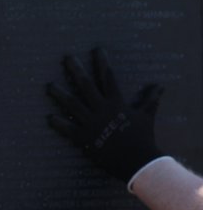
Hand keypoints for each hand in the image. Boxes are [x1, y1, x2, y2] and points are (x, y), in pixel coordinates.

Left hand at [46, 47, 164, 182]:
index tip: (96, 49)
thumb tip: (160, 86)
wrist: (138, 160)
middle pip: (86, 85)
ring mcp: (91, 123)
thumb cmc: (143, 137)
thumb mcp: (146, 115)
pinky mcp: (84, 138)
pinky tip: (48, 117)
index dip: (102, 62)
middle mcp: (102, 109)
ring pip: (72, 104)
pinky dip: (58, 123)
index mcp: (116, 102)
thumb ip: (150, 99)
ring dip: (59, 94)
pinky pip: (67, 129)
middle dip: (76, 70)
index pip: (108, 77)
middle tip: (66, 57)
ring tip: (48, 85)